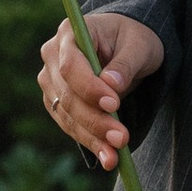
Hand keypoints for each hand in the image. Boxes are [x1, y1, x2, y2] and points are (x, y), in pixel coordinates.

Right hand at [38, 13, 161, 172]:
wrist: (127, 46)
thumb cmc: (134, 38)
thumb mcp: (139, 45)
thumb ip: (126, 63)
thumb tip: (112, 85)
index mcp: (69, 32)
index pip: (70, 65)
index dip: (89, 87)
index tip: (114, 103)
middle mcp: (53, 57)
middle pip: (67, 95)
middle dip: (95, 120)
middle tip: (121, 138)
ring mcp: (51, 82)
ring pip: (67, 115)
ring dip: (92, 137)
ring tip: (115, 155)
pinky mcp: (56, 103)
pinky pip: (70, 126)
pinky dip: (89, 142)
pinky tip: (107, 157)